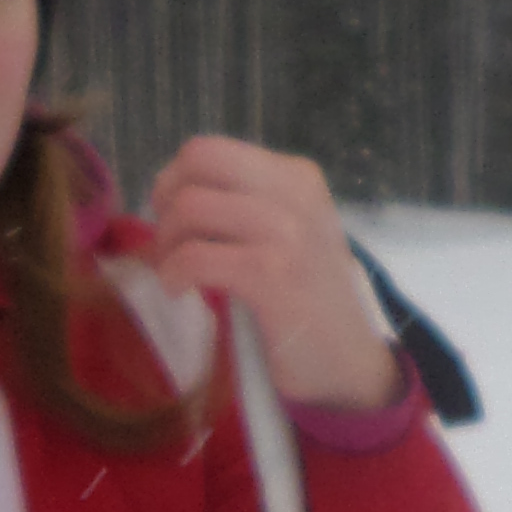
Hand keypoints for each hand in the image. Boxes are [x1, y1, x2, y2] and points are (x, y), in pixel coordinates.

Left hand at [145, 138, 399, 414]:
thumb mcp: (285, 234)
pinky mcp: (270, 273)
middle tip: (168, 243)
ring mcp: (286, 230)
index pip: (210, 150)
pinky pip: (193, 256)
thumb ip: (242, 205)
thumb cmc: (305, 302)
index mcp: (297, 176)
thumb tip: (167, 194)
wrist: (345, 362)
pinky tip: (179, 292)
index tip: (174, 221)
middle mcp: (295, 192)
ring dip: (166, 245)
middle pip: (198, 161)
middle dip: (165, 201)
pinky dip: (172, 274)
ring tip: (174, 274)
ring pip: (190, 206)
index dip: (175, 182)